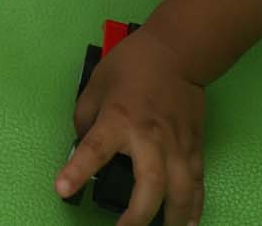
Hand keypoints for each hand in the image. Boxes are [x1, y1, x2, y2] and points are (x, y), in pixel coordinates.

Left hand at [60, 24, 207, 225]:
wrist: (177, 52)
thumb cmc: (132, 65)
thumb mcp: (96, 84)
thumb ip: (85, 119)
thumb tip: (83, 146)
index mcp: (119, 119)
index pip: (95, 149)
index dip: (77, 172)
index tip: (63, 190)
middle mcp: (150, 137)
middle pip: (149, 184)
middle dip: (138, 216)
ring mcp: (177, 145)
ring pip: (181, 192)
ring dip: (172, 220)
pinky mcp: (195, 148)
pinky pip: (198, 184)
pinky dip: (194, 207)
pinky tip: (188, 224)